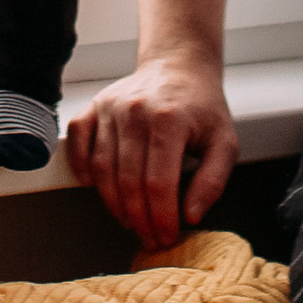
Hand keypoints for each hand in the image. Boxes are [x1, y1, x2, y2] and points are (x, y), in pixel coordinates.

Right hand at [67, 56, 239, 247]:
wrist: (179, 66)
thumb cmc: (202, 107)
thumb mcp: (224, 142)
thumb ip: (212, 181)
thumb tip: (190, 215)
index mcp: (169, 120)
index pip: (159, 184)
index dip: (161, 218)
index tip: (167, 237)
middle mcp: (136, 112)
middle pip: (128, 182)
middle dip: (138, 219)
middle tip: (149, 237)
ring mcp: (111, 107)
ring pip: (101, 168)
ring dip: (113, 203)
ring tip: (130, 220)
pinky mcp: (95, 105)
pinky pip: (78, 141)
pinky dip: (81, 168)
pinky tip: (94, 187)